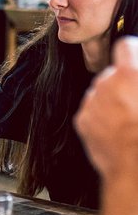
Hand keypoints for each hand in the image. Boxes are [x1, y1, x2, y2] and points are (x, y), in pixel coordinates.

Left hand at [74, 37, 137, 177]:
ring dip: (112, 100)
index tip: (136, 57)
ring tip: (129, 119)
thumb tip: (136, 72)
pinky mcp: (82, 121)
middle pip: (113, 73)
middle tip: (135, 99)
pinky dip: (102, 116)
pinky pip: (92, 110)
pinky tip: (117, 130)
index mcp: (129, 75)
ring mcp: (91, 103)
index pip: (126, 46)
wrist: (136, 168)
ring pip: (101, 92)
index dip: (133, 52)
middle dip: (125, 82)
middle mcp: (105, 84)